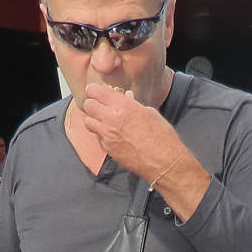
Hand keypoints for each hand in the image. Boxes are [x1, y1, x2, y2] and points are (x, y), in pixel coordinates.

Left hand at [74, 81, 191, 184]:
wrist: (164, 161)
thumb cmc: (162, 137)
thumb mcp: (151, 113)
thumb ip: (134, 104)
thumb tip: (127, 97)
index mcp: (124, 105)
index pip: (97, 92)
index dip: (94, 90)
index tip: (95, 91)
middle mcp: (112, 118)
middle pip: (88, 105)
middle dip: (92, 104)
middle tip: (98, 106)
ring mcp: (108, 134)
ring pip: (88, 121)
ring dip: (94, 119)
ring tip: (103, 121)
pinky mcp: (107, 148)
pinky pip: (97, 137)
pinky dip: (101, 134)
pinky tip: (112, 135)